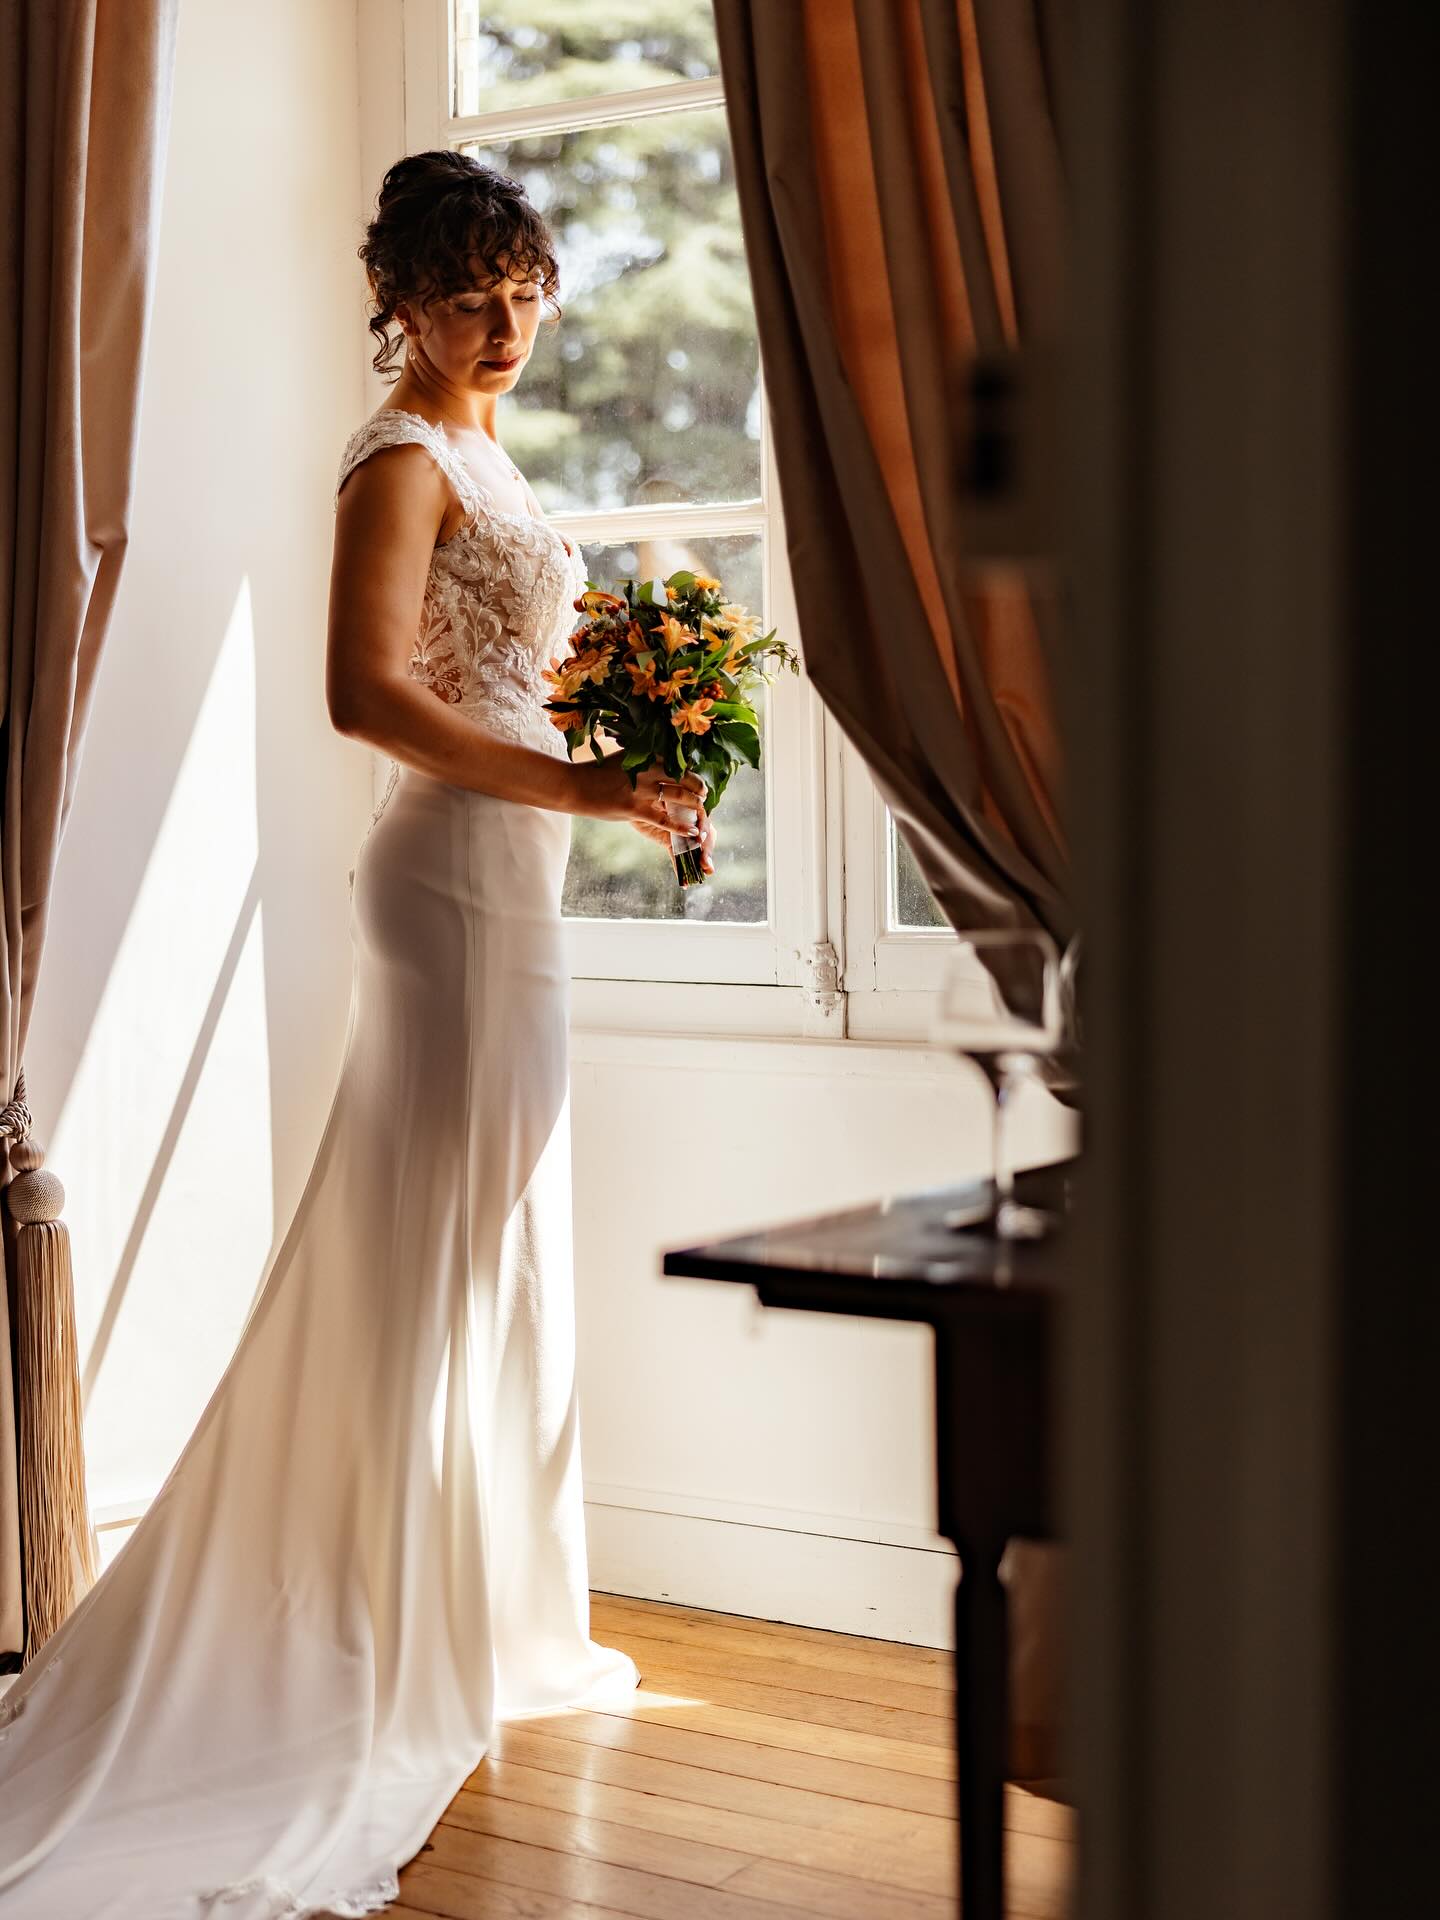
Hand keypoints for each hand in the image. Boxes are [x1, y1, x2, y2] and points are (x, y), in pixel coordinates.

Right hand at [572, 757, 713, 874]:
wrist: (574, 786)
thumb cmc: (598, 773)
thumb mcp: (624, 759)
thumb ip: (643, 759)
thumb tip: (661, 761)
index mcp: (645, 754)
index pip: (678, 761)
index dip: (692, 770)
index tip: (701, 777)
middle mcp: (647, 769)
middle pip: (683, 776)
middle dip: (698, 786)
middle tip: (705, 794)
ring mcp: (641, 789)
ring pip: (678, 796)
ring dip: (694, 805)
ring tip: (702, 811)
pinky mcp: (634, 808)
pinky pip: (664, 819)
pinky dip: (681, 826)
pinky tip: (693, 832)